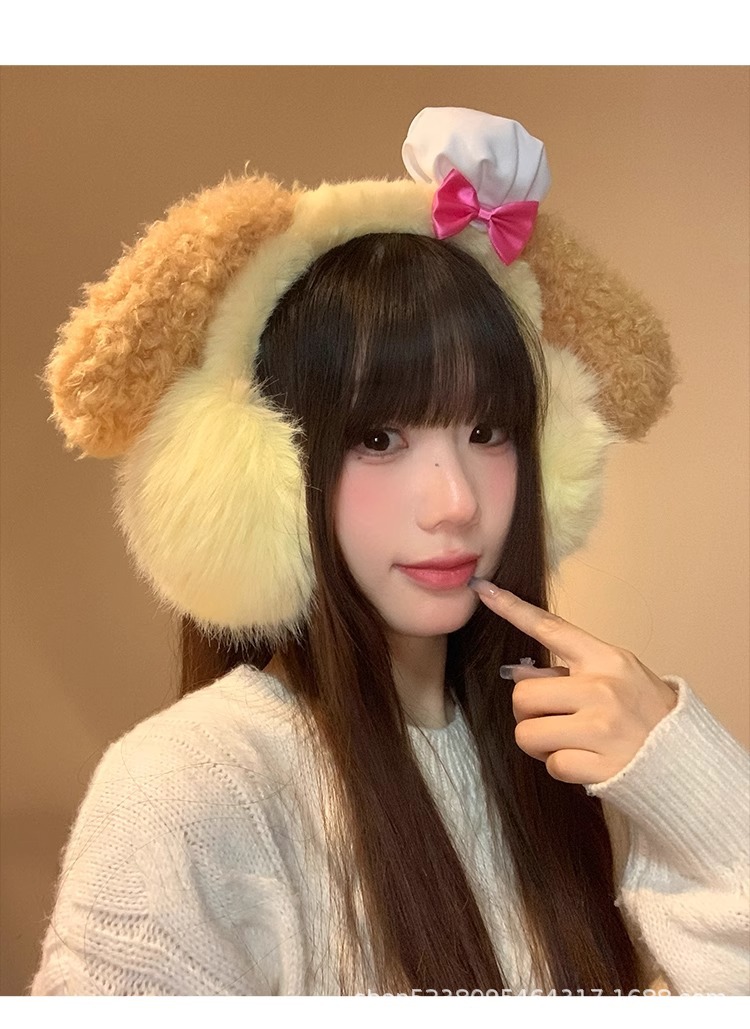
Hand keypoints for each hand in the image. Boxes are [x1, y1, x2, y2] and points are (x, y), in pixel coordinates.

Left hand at [469, 579, 678, 785]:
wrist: (687, 760)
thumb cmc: (645, 715)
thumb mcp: (616, 678)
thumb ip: (570, 672)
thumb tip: (516, 674)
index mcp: (605, 659)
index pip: (549, 628)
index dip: (511, 608)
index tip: (482, 589)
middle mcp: (602, 688)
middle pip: (523, 694)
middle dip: (528, 712)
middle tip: (555, 720)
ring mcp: (601, 728)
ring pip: (527, 734)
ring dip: (540, 744)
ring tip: (571, 741)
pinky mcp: (600, 765)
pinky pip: (551, 765)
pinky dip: (562, 767)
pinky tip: (586, 761)